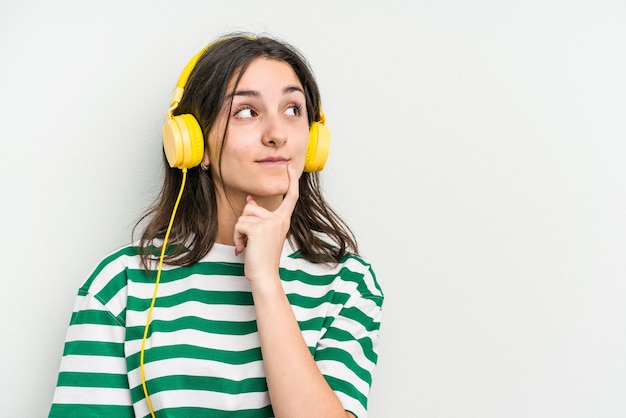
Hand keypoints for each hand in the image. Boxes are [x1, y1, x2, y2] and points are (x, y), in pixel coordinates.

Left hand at [233, 164, 299, 285]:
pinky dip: (237, 237)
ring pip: (244, 216)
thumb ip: (258, 216)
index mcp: (283, 220)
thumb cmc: (262, 258)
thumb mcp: (262, 234)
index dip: (292, 181)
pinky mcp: (259, 229)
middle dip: (245, 222)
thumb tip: (250, 199)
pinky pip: (240, 224)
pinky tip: (244, 248)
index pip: (290, 198)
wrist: (265, 276)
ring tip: (247, 245)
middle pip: (252, 207)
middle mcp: (280, 220)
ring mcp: (271, 223)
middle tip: (250, 240)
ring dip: (239, 232)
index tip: (292, 167)